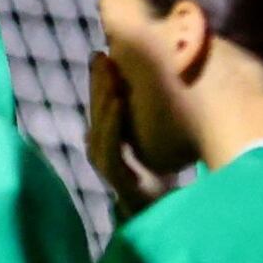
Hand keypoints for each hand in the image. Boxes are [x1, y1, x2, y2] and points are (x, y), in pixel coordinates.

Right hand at [83, 50, 175, 216]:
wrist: (165, 210)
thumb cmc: (163, 171)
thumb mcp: (157, 136)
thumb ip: (152, 113)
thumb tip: (164, 75)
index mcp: (109, 138)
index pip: (102, 105)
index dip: (100, 80)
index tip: (103, 53)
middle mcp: (101, 149)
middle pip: (97, 111)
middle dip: (99, 83)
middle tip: (102, 57)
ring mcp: (106, 164)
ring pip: (100, 126)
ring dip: (103, 99)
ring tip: (109, 75)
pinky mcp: (116, 176)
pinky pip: (110, 146)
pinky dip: (112, 124)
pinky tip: (118, 102)